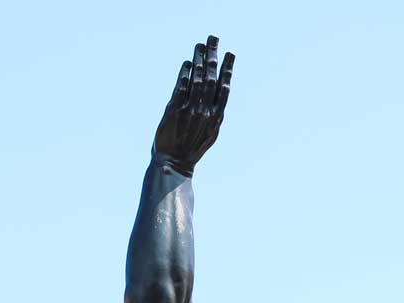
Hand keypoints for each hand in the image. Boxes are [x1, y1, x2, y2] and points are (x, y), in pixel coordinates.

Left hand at [153, 34, 233, 173]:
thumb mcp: (209, 133)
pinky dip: (185, 73)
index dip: (227, 69)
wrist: (174, 165)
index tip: (229, 53)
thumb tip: (218, 92)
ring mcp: (189, 110)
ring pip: (196, 79)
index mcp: (216, 118)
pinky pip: (181, 86)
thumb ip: (213, 113)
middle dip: (212, 56)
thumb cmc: (191, 149)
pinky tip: (188, 63)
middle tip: (213, 38)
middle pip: (210, 78)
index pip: (224, 88)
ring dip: (198, 60)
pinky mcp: (174, 109)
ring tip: (200, 45)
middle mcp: (204, 112)